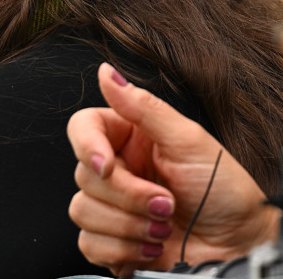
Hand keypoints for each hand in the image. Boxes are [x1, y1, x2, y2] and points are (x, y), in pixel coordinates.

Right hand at [67, 63, 279, 275]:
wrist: (241, 245)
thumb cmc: (224, 190)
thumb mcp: (188, 140)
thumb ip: (143, 107)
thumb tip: (107, 72)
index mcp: (130, 136)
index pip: (83, 127)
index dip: (86, 146)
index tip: (107, 166)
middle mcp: (118, 168)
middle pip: (84, 175)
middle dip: (128, 196)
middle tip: (166, 202)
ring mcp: (114, 208)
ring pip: (82, 210)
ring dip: (127, 226)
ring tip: (162, 227)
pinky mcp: (114, 242)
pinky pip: (89, 245)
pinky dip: (122, 250)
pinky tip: (152, 248)